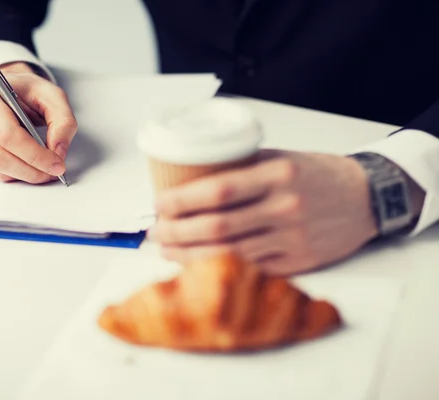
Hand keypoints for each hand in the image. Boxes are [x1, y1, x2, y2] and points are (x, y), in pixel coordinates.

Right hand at [0, 62, 77, 182]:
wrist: (7, 91)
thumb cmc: (26, 92)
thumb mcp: (52, 96)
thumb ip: (63, 121)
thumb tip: (58, 151)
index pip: (7, 134)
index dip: (34, 154)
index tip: (56, 165)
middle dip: (30, 170)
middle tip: (52, 173)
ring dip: (23, 175)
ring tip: (42, 170)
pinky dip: (12, 173)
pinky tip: (25, 164)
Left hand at [148, 149, 381, 274]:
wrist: (366, 197)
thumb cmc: (319, 174)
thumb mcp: (282, 158)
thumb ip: (241, 168)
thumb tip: (192, 179)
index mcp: (278, 174)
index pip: (218, 190)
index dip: (181, 200)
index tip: (159, 204)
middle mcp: (284, 207)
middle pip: (217, 226)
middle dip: (176, 232)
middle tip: (154, 232)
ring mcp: (291, 238)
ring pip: (229, 254)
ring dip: (189, 255)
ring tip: (165, 251)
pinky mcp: (297, 262)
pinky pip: (250, 269)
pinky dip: (218, 268)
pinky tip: (197, 265)